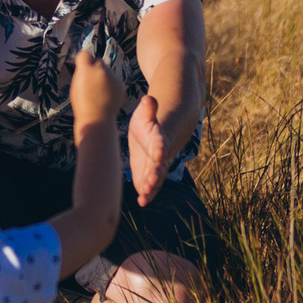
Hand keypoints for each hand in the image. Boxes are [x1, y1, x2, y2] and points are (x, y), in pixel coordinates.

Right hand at [69, 48, 118, 129]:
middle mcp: (100, 69)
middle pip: (98, 62)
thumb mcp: (76, 86)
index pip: (84, 54)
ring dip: (104, 78)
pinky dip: (112, 86)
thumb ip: (82, 73)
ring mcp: (112, 76)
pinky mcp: (120, 84)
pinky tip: (107, 96)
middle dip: (95, 69)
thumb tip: (86, 65)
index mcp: (85, 69)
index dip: (84, 61)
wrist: (97, 119)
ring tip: (100, 93)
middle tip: (92, 83)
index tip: (83, 67)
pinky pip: (115, 80)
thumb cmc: (83, 104)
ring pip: (108, 71)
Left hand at [128, 92, 166, 206]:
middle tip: (150, 181)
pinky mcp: (148, 177)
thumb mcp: (145, 114)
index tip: (159, 154)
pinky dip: (147, 194)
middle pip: (159, 166)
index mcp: (158, 140)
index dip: (160, 148)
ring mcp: (155, 169)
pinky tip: (142, 202)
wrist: (155, 137)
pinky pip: (149, 187)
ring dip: (150, 188)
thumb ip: (148, 109)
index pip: (160, 144)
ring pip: (155, 180)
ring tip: (144, 196)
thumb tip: (149, 99)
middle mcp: (160, 157)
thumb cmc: (147, 124)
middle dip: (155, 174)